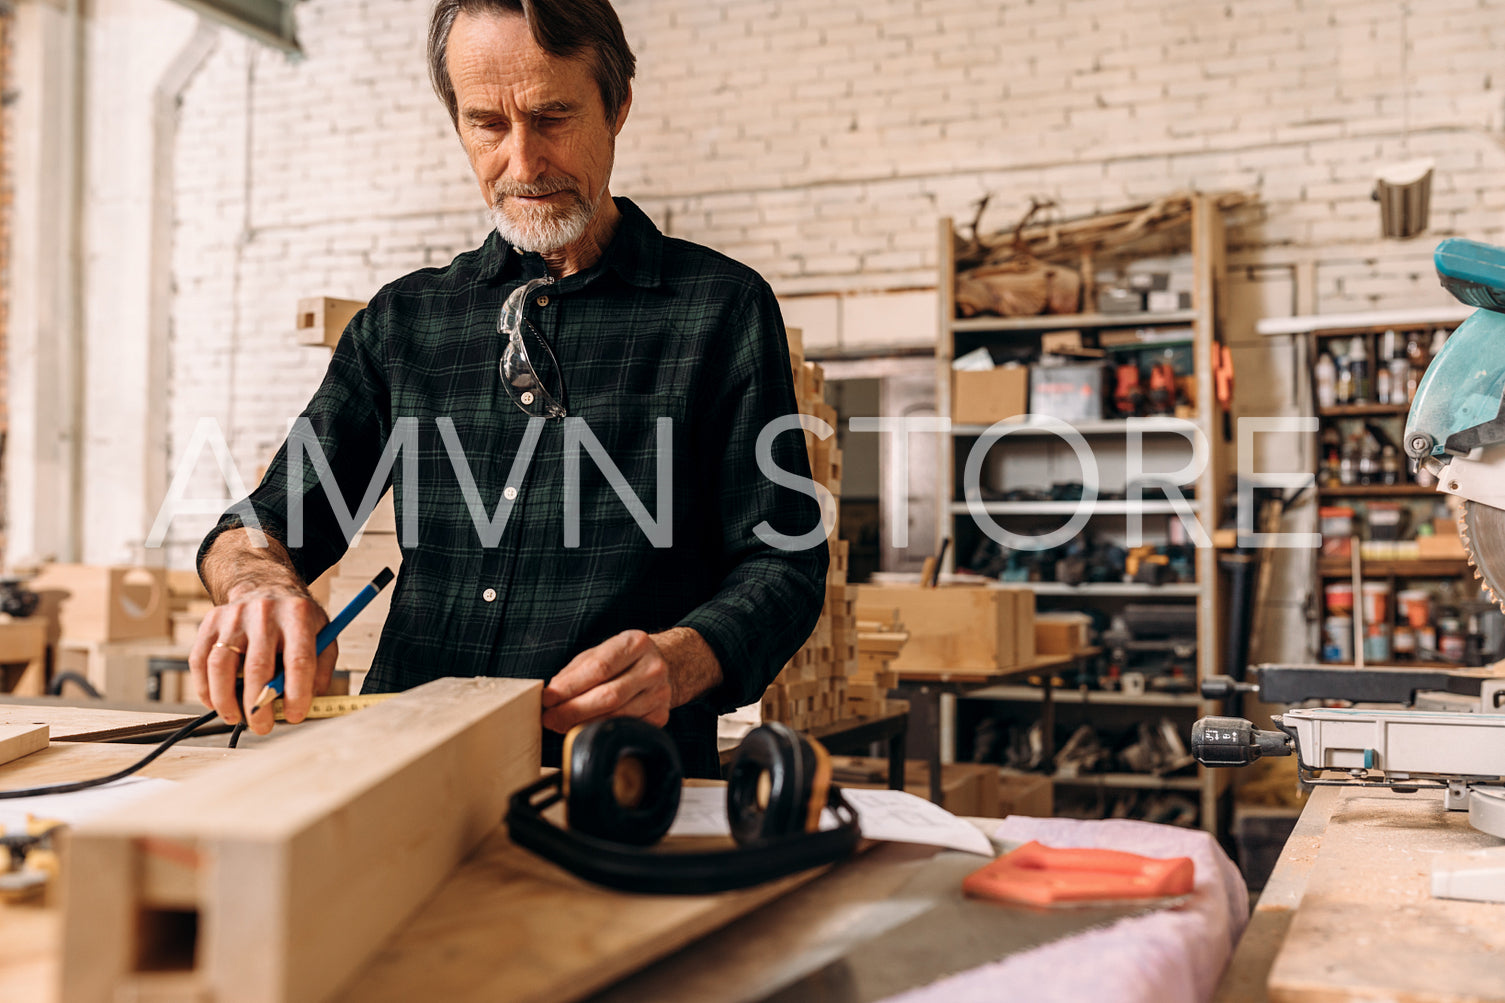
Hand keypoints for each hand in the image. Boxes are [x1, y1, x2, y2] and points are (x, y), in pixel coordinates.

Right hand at [187, 587, 337, 734]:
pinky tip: (215, 702)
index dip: (297, 693)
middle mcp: (264, 613)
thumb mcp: (323, 635)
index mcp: (298, 616)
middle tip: (262, 727)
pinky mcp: (211, 622)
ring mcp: (234, 616)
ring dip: (225, 700)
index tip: (294, 717)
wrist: (266, 586)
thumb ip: (320, 669)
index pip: (299, 660)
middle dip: (258, 705)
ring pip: (220, 665)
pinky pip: (200, 660)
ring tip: (235, 718)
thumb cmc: (297, 621)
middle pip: (257, 666)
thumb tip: (309, 702)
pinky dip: (204, 688)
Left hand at [542, 629, 672, 732]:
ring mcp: (660, 693)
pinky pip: (626, 729)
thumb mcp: (598, 654)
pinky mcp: (661, 715)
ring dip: (583, 724)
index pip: (598, 668)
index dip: (569, 686)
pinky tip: (586, 729)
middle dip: (573, 710)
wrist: (663, 665)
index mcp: (635, 643)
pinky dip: (602, 731)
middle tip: (550, 718)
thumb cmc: (620, 660)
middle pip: (608, 696)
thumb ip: (574, 672)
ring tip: (562, 725)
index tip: (547, 698)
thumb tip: (551, 696)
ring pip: (617, 716)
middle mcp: (652, 668)